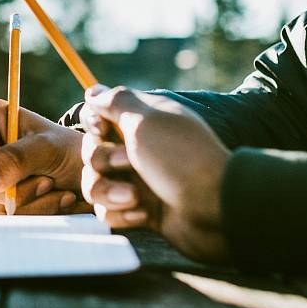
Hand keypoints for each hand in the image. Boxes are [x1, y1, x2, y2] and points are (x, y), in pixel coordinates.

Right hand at [0, 97, 85, 213]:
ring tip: (54, 185)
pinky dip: (33, 210)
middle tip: (46, 178)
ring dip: (26, 199)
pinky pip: (1, 215)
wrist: (91, 175)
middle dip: (11, 183)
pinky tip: (55, 198)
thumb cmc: (70, 150)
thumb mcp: (47, 148)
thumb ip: (15, 160)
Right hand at [80, 86, 231, 263]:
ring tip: (135, 199)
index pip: (99, 117)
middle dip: (103, 161)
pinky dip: (121, 215)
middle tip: (129, 163)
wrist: (214, 207)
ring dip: (109, 192)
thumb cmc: (181, 158)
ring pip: (94, 185)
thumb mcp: (147, 121)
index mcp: (141, 123)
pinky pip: (108, 213)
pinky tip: (143, 216)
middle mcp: (136, 150)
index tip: (103, 130)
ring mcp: (138, 182)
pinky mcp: (140, 211)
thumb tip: (92, 91)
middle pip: (92, 153)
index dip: (93, 124)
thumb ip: (116, 102)